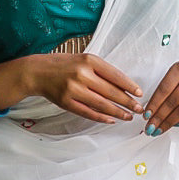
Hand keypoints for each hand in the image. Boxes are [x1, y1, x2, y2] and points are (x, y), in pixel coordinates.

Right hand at [28, 51, 143, 123]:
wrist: (38, 71)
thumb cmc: (64, 65)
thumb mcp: (84, 60)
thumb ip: (102, 71)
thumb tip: (125, 87)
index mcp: (89, 60)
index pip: (115, 75)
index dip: (129, 86)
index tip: (140, 94)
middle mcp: (82, 74)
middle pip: (111, 92)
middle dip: (128, 102)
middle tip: (139, 109)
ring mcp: (73, 89)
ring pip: (102, 104)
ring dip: (118, 112)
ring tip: (129, 116)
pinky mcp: (66, 102)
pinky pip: (88, 112)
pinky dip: (102, 117)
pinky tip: (112, 120)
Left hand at [143, 62, 178, 133]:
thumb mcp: (176, 76)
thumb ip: (165, 90)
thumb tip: (150, 111)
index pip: (164, 89)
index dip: (153, 104)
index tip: (146, 115)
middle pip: (173, 101)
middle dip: (159, 117)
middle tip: (150, 127)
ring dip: (170, 122)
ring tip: (160, 129)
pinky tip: (177, 125)